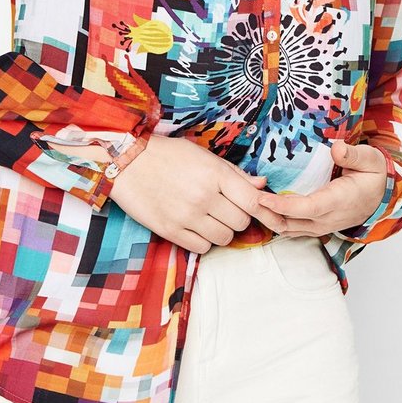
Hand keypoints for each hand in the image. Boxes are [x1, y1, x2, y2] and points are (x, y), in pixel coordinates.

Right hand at [109, 134, 287, 251]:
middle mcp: (203, 197)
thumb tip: (262, 185)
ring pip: (224, 238)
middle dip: (239, 218)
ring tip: (210, 217)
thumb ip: (234, 173)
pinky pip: (202, 248)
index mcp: (215, 174)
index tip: (274, 219)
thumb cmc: (168, 155)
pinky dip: (204, 241)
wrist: (127, 162)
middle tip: (227, 208)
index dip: (267, 212)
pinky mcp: (170, 231)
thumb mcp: (204, 156)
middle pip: (241, 223)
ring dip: (222, 231)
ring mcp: (186, 216)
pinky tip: (196, 226)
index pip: (252, 201)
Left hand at [256, 141, 387, 237]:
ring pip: (289, 230)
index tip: (263, 199)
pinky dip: (277, 221)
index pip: (307, 208)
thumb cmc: (374, 176)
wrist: (382, 196)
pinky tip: (264, 210)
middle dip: (267, 214)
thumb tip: (336, 148)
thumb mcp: (370, 159)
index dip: (283, 206)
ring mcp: (322, 226)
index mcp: (339, 201)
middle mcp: (329, 218)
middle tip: (245, 198)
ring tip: (250, 204)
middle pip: (292, 223)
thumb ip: (353, 154)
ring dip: (269, 220)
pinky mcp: (318, 227)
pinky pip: (293, 230)